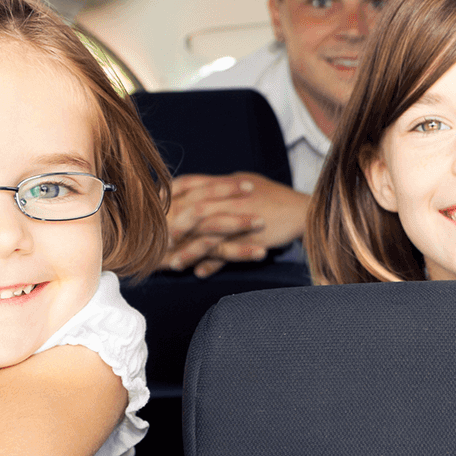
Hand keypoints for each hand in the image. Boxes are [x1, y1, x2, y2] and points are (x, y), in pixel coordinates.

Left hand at [162, 172, 312, 276]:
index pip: (189, 185)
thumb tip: (206, 187)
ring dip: (189, 251)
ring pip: (207, 236)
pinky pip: (226, 252)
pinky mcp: (249, 237)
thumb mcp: (246, 182)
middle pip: (193, 212)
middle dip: (174, 228)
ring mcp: (239, 219)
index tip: (155, 210)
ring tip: (174, 264)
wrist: (300, 210)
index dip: (170, 197)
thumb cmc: (275, 196)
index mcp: (225, 185)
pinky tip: (199, 273)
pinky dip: (212, 264)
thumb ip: (223, 186)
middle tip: (159, 242)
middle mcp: (229, 200)